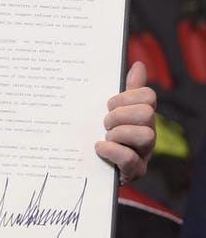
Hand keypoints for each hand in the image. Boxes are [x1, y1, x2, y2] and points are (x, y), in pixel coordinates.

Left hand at [95, 61, 155, 184]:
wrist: (88, 166)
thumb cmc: (102, 132)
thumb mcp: (111, 109)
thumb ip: (126, 89)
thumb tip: (138, 65)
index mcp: (142, 116)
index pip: (148, 96)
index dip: (126, 97)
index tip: (108, 104)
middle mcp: (147, 133)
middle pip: (147, 113)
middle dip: (120, 115)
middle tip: (105, 122)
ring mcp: (143, 153)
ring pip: (146, 135)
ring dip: (119, 133)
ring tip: (105, 136)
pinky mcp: (134, 172)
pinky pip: (130, 159)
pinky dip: (112, 150)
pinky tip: (99, 147)